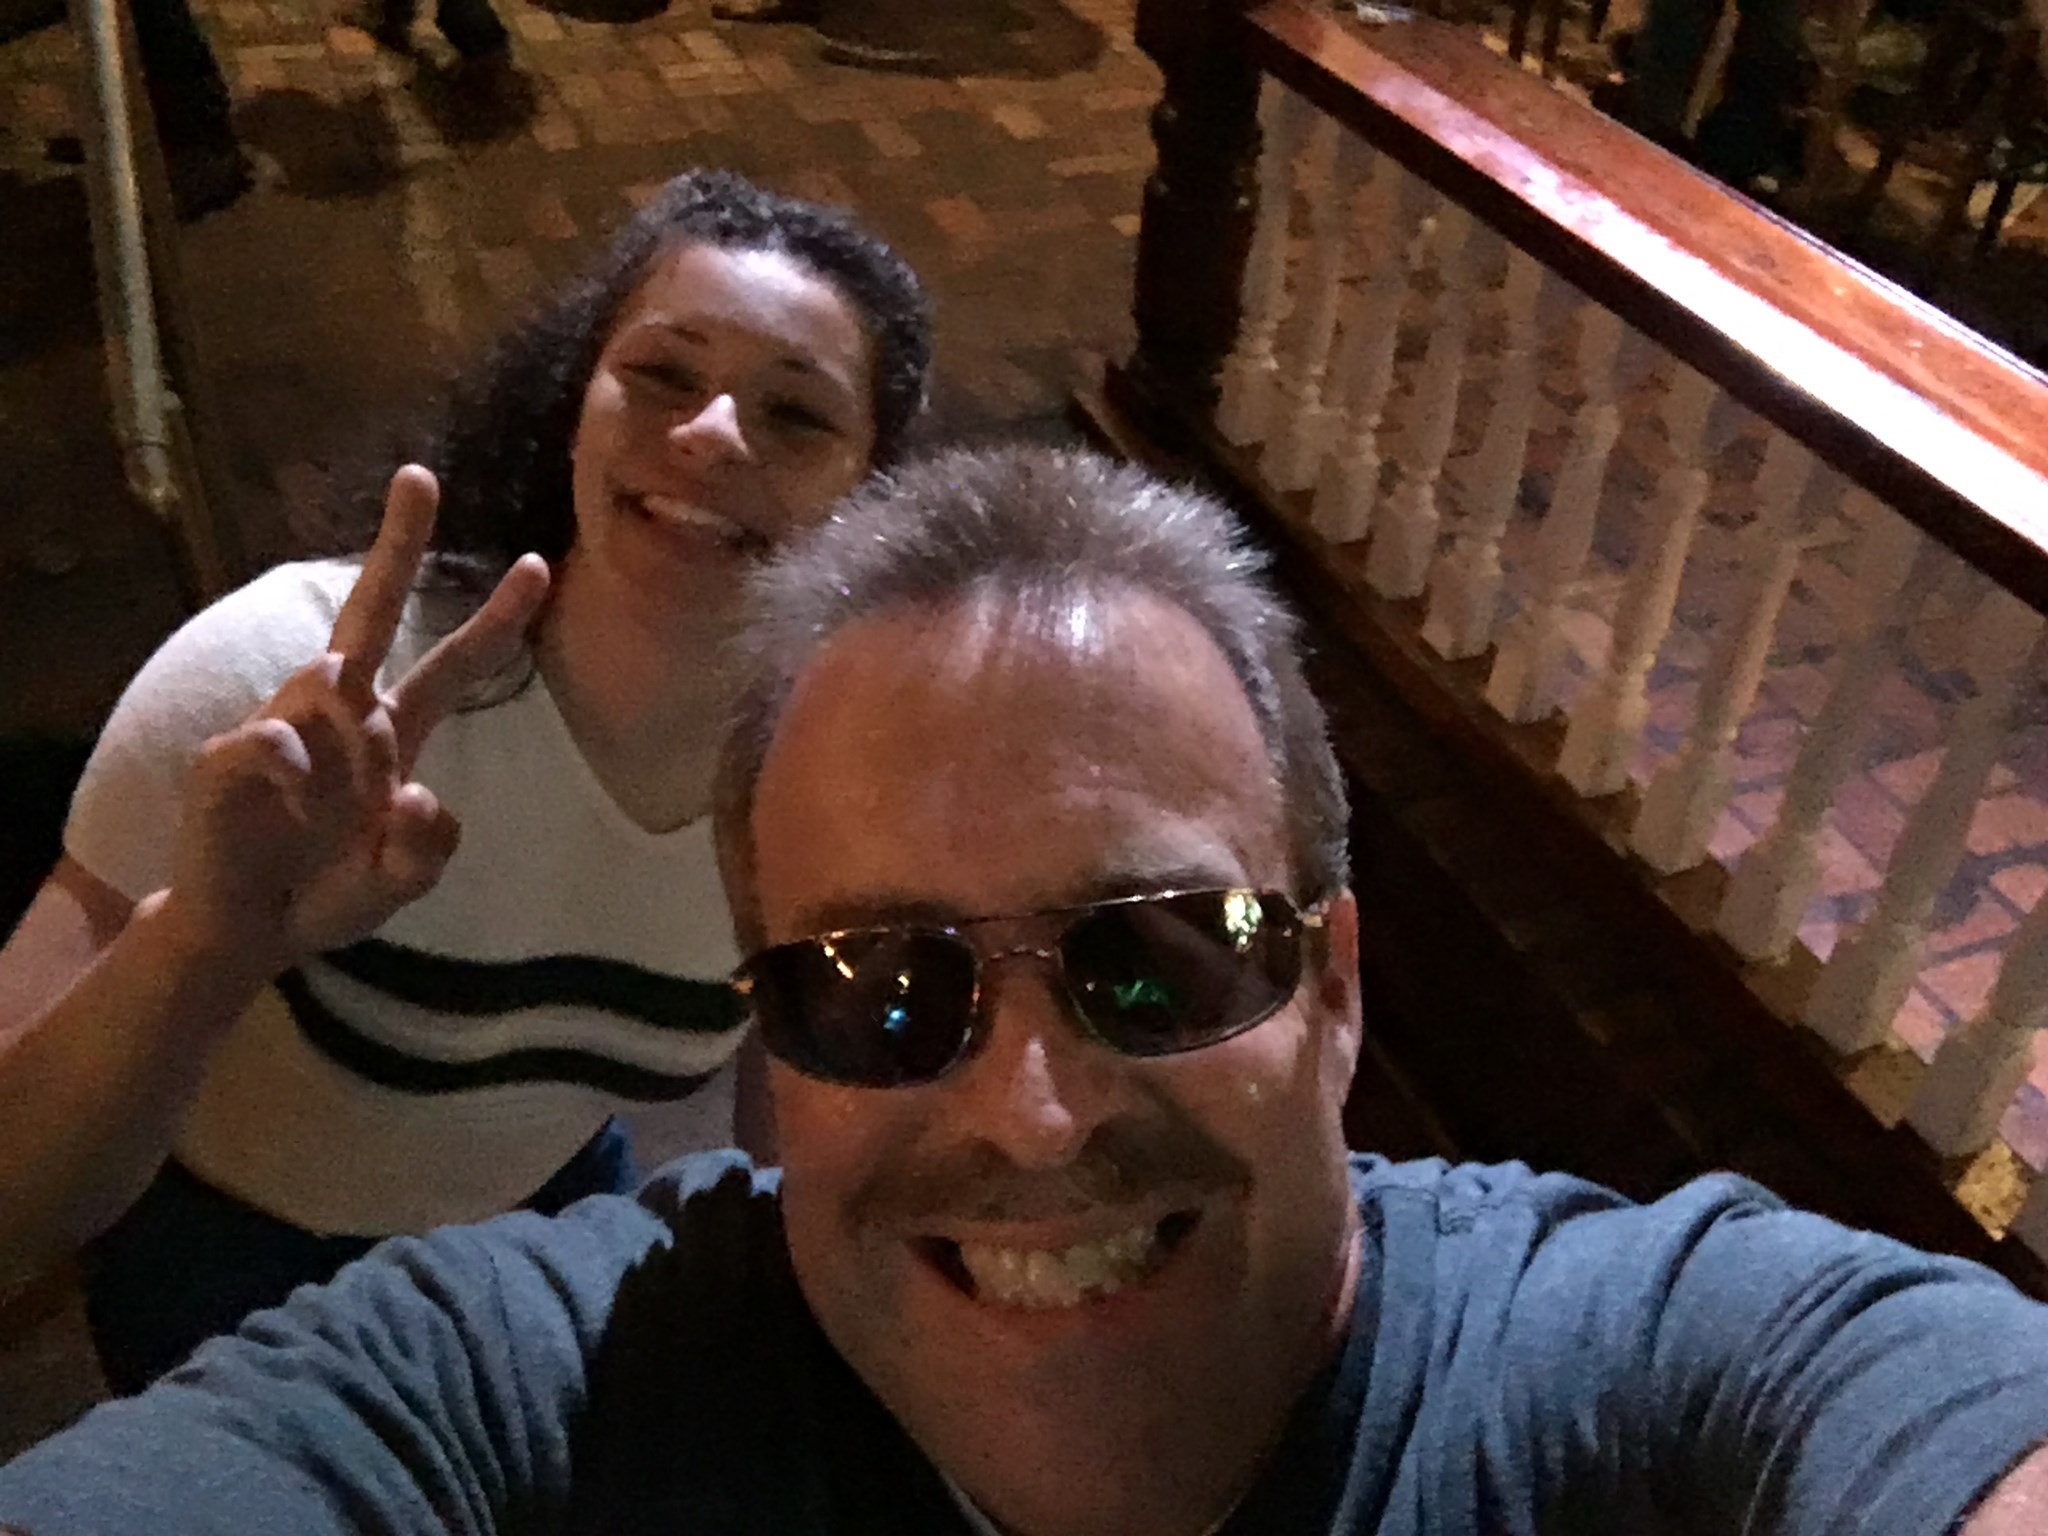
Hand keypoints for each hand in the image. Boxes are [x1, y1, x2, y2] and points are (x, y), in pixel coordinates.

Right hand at [164, 466, 549, 978]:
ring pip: (333, 682)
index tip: (536, 563)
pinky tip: (298, 806)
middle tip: (422, 475)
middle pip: (370, 614)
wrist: (248, 931)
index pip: (454, 665)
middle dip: (398, 544)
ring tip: (332, 812)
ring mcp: (284, 726)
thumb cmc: (328, 892)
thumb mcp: (401, 880)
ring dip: (351, 735)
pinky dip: (296, 773)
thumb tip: (418, 794)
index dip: (497, 620)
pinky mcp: (231, 755)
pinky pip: (274, 740)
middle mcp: (341, 715)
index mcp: (393, 734)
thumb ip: (425, 847)